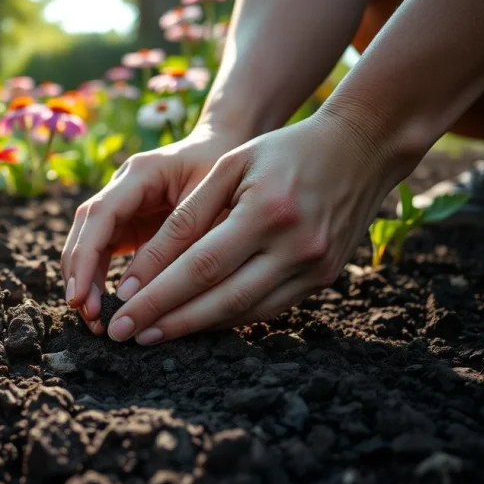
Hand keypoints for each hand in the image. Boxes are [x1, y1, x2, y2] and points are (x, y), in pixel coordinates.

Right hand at [62, 123, 245, 333]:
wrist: (230, 149)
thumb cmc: (228, 176)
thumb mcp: (211, 208)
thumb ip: (179, 244)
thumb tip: (143, 292)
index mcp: (141, 173)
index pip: (100, 214)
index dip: (86, 256)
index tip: (81, 295)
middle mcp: (122, 185)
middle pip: (85, 229)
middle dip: (79, 273)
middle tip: (87, 314)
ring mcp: (122, 203)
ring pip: (88, 240)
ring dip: (85, 278)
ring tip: (94, 318)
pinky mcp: (128, 221)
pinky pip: (103, 250)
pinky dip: (99, 277)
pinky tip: (104, 306)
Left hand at [104, 115, 404, 343]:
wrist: (361, 149)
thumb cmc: (284, 150)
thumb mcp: (233, 166)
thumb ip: (190, 214)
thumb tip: (144, 267)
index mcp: (268, 211)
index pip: (200, 265)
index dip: (158, 292)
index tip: (121, 310)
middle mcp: (297, 246)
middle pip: (220, 298)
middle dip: (168, 320)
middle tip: (125, 335)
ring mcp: (316, 267)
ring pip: (244, 311)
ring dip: (195, 326)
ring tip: (151, 333)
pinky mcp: (325, 278)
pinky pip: (268, 308)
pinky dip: (228, 317)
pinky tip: (195, 321)